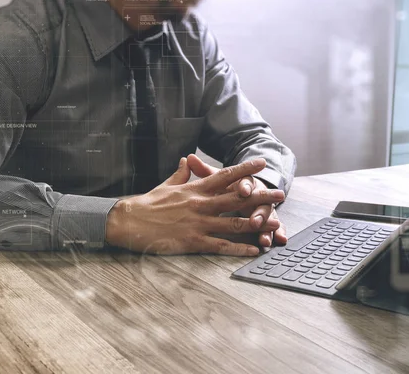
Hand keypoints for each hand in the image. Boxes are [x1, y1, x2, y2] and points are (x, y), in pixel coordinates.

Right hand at [105, 157, 284, 255]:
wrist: (128, 221)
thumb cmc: (147, 203)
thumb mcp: (167, 185)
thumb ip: (182, 173)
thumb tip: (188, 160)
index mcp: (195, 189)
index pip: (225, 176)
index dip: (245, 170)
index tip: (261, 165)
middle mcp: (200, 204)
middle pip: (237, 199)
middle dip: (261, 196)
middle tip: (280, 194)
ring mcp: (198, 223)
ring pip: (234, 223)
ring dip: (257, 223)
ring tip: (276, 222)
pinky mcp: (193, 242)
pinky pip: (221, 246)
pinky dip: (240, 248)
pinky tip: (254, 250)